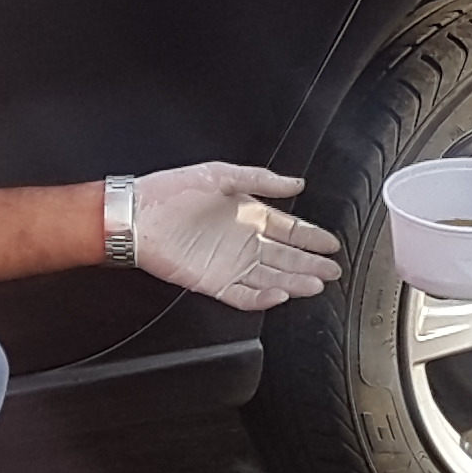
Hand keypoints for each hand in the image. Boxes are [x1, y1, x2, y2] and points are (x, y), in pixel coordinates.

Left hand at [123, 162, 342, 309]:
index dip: (312, 237)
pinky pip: (245, 296)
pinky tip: (280, 294)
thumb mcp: (221, 174)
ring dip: (295, 282)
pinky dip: (263, 298)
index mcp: (248, 215)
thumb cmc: (170, 190)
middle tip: (334, 270)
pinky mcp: (214, 283)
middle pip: (287, 257)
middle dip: (312, 264)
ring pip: (272, 278)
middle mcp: (243, 242)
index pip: (290, 230)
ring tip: (316, 283)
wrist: (137, 215)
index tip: (332, 244)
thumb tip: (296, 184)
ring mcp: (230, 264)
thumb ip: (261, 180)